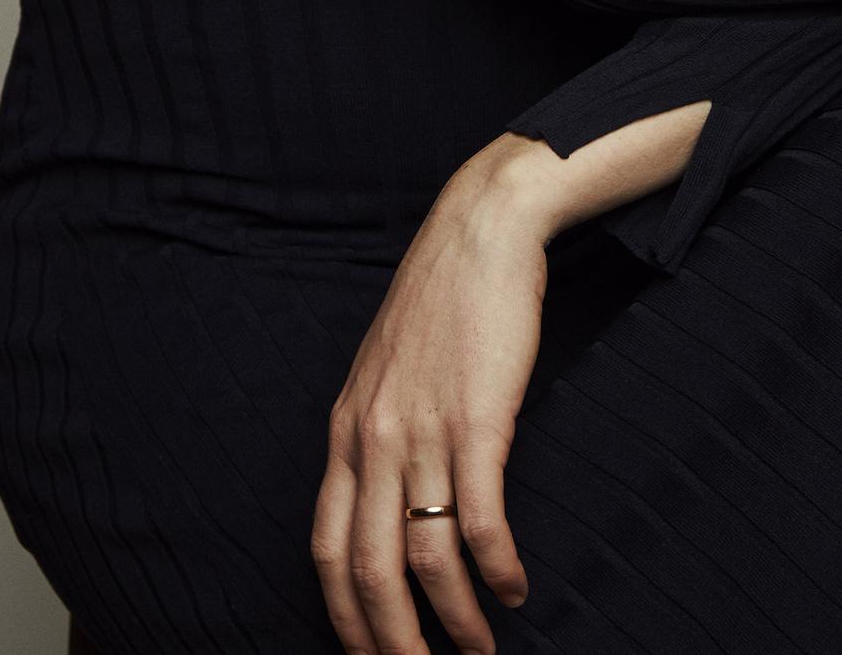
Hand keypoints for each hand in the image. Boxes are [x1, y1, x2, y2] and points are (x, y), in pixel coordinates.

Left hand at [311, 173, 547, 654]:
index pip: (326, 551)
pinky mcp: (479, 420)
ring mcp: (425, 430)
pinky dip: (496, 569)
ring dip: (454, 619)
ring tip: (480, 649)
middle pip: (369, 571)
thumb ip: (378, 428)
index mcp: (346, 430)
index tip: (368, 654)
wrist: (482, 229)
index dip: (344, 617)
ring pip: (424, 557)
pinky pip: (480, 519)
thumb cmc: (443, 296)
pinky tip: (515, 588)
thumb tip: (386, 491)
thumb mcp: (386, 366)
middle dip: (393, 642)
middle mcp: (374, 439)